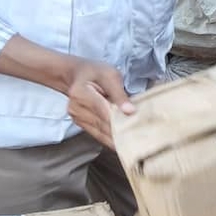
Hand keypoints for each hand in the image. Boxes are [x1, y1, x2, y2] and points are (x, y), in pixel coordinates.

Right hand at [0, 35, 133, 149]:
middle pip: (103, 125)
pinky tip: (122, 140)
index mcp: (81, 93)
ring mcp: (76, 118)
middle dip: (122, 132)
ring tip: (135, 142)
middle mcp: (76, 109)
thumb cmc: (94, 72)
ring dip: (117, 138)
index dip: (121, 121)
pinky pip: (97, 134)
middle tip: (141, 138)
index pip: (104, 111)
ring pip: (101, 134)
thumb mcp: (110, 74)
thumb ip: (119, 93)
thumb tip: (130, 111)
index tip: (137, 129)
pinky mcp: (80, 124)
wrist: (74, 75)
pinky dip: (110, 137)